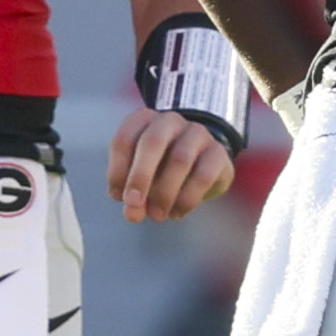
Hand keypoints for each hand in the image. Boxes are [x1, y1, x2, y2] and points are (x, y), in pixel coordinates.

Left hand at [106, 105, 234, 223]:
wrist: (200, 164)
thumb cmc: (160, 169)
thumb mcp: (141, 178)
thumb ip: (132, 194)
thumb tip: (133, 214)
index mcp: (144, 120)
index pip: (124, 140)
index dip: (118, 171)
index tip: (118, 197)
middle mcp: (170, 121)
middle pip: (152, 142)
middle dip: (140, 177)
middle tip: (133, 205)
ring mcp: (197, 133)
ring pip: (180, 159)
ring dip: (164, 193)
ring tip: (157, 215)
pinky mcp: (218, 152)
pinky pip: (203, 176)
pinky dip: (187, 199)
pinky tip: (177, 213)